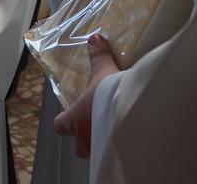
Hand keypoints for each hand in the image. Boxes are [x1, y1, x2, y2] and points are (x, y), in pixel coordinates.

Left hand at [54, 33, 120, 157]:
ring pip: (95, 153)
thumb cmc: (111, 97)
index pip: (59, 126)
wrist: (136, 116)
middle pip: (77, 147)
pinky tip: (130, 140)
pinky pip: (113, 158)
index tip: (73, 114)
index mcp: (73, 120)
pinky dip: (118, 150)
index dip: (65, 120)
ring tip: (116, 132)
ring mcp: (100, 153)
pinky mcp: (117, 159)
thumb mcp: (105, 74)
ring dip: (102, 145)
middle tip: (97, 125)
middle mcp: (83, 141)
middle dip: (85, 138)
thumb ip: (99, 58)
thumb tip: (95, 38)